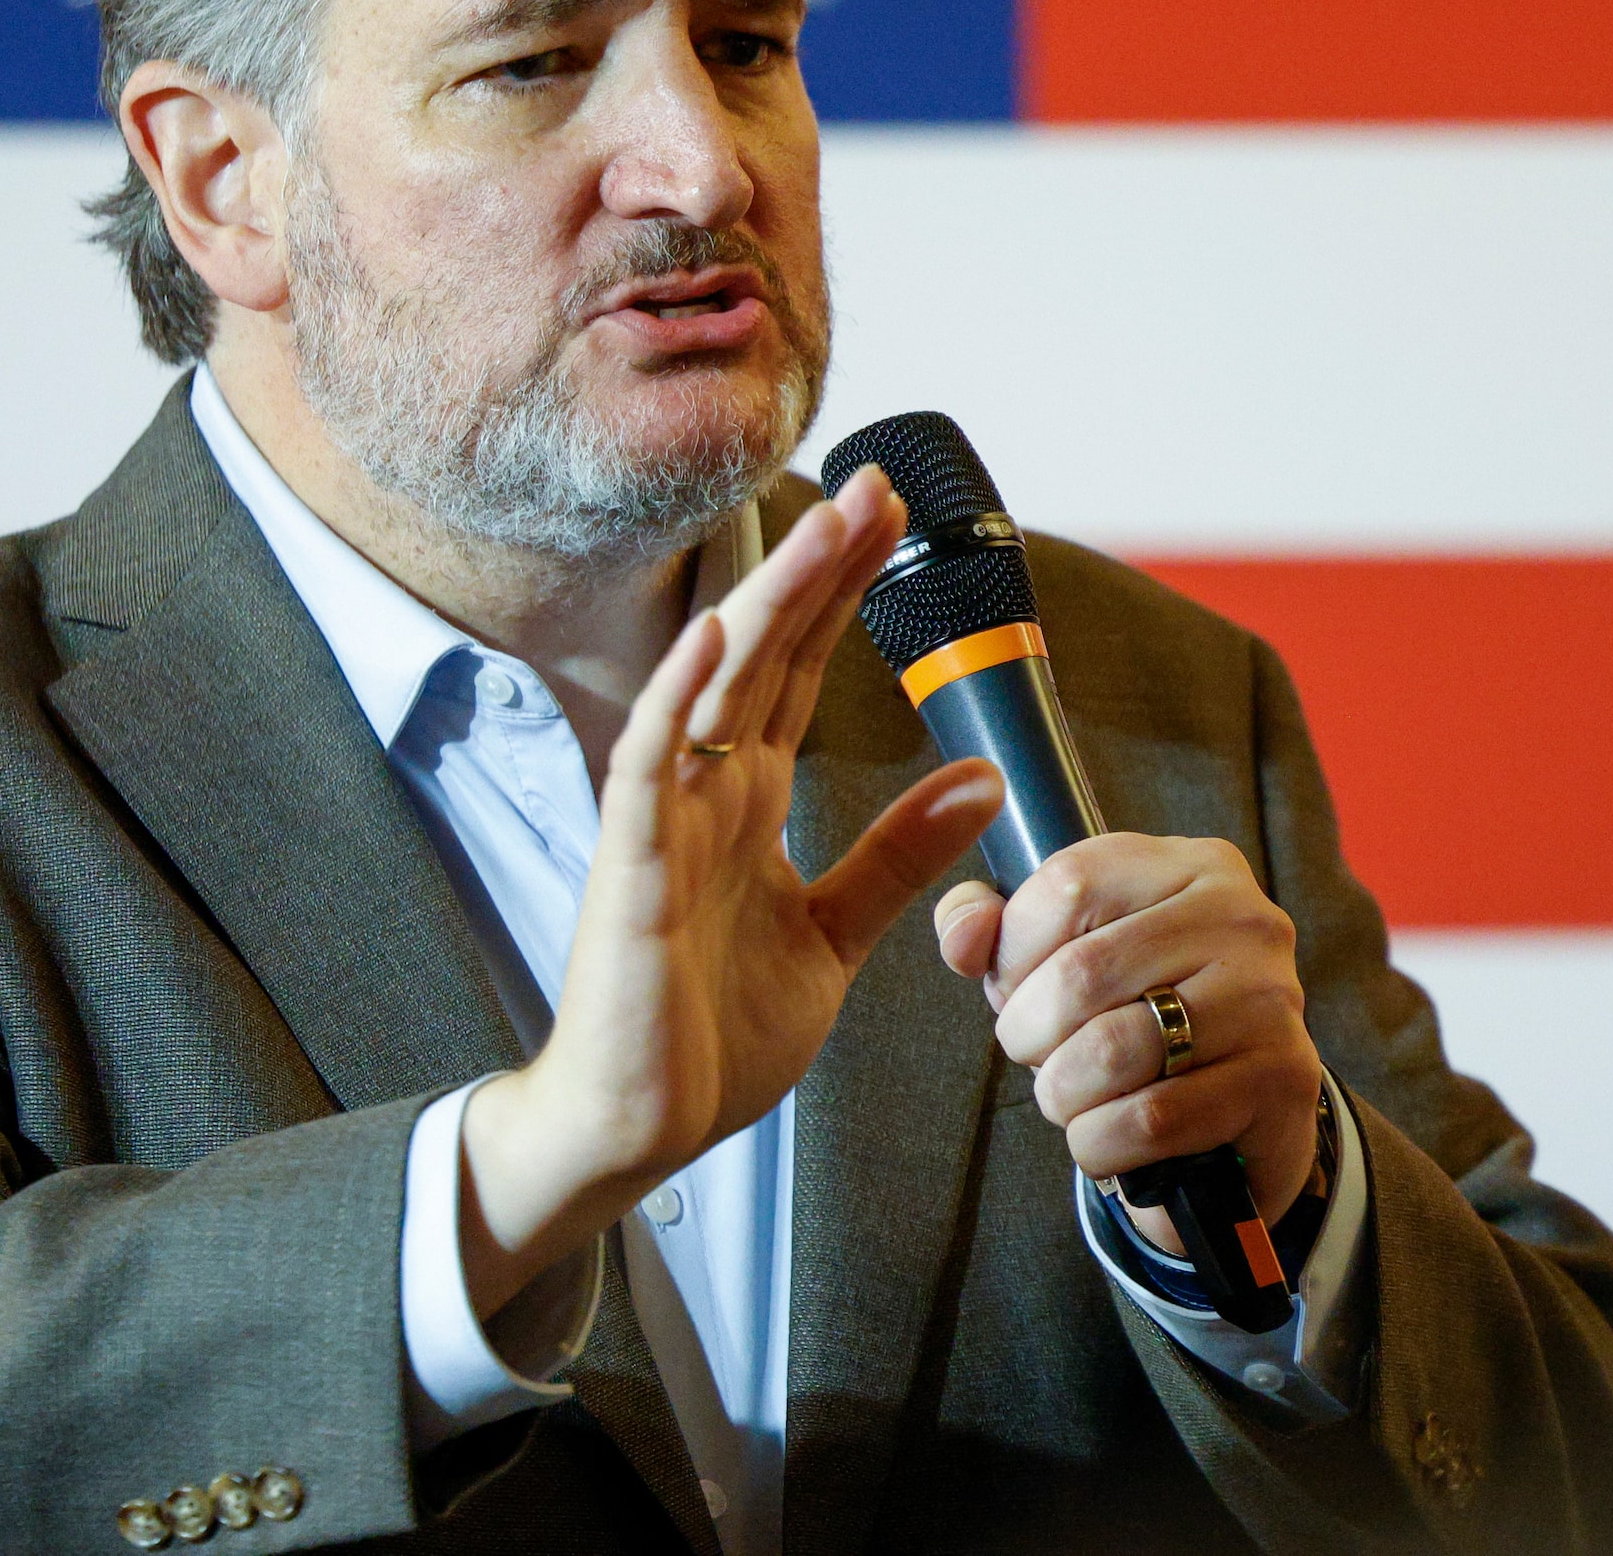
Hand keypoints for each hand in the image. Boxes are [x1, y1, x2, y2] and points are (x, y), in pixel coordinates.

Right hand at [459, 467, 1002, 1313]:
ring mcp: (664, 824)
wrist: (638, 1127)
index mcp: (748, 801)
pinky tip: (712, 637)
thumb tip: (980, 777)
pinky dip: (679, 701)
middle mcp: (705, 792)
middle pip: (768, 655)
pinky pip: (652, 771)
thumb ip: (897, 855)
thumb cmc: (711, 1034)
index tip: (893, 519)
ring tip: (821, 526)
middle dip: (820, 568)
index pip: (804, 671)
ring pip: (719, 687)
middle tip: (877, 485)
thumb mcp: (833, 934)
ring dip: (768, 605)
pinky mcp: (633, 874)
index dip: (845, 593)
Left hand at [933, 836, 1320, 1257]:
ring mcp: (1269, 995)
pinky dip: (1103, 1142)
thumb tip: (963, 934)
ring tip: (1069, 1098)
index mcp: (1186, 865)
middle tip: (1038, 1059)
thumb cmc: (1138, 1015)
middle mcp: (1241, 916)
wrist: (1241, 1108)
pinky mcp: (1282, 1077)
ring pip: (1113, 1051)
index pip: (1068, 887)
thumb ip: (992, 930)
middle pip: (1082, 973)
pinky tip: (1105, 1139)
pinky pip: (1154, 1118)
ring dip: (1063, 1094)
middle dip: (1030, 1035)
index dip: (1013, 955)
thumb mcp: (1063, 953)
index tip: (1016, 995)